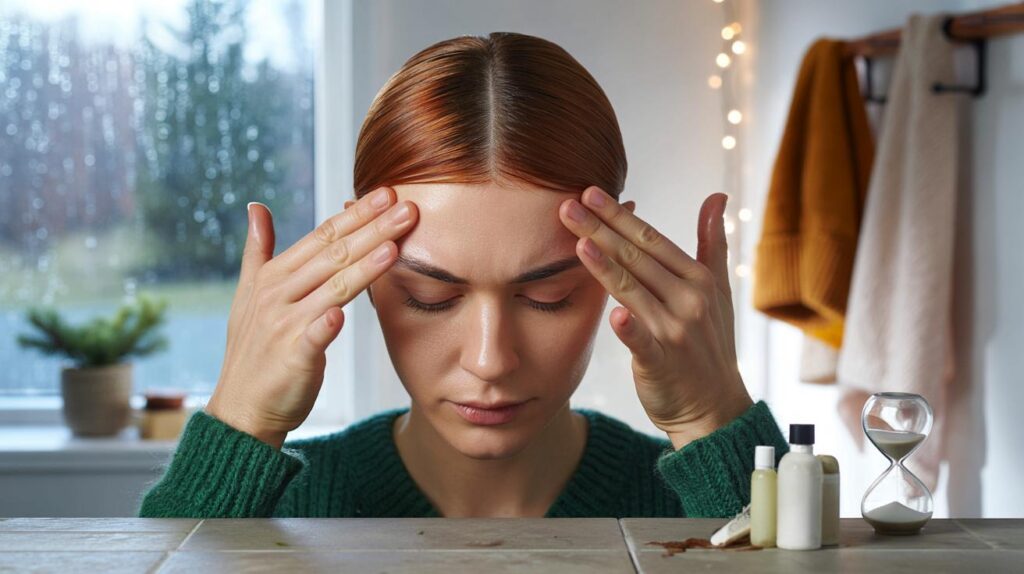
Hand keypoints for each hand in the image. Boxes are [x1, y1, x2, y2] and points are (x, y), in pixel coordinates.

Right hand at [205, 187, 418, 448]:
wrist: (242, 408)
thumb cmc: (255, 352)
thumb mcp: (249, 295)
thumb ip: (258, 251)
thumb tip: (257, 207)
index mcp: (273, 276)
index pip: (322, 237)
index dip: (355, 215)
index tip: (386, 194)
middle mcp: (278, 295)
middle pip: (333, 255)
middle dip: (372, 229)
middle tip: (407, 208)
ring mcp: (284, 325)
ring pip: (332, 288)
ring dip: (363, 267)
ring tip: (394, 246)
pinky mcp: (293, 357)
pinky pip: (314, 336)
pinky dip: (328, 323)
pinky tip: (344, 313)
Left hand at [559, 187, 752, 449]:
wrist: (715, 406)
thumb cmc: (709, 344)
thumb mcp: (717, 290)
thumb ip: (713, 242)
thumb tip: (717, 195)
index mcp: (698, 279)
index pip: (651, 239)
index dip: (619, 215)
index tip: (590, 192)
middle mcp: (689, 300)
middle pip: (637, 258)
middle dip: (601, 229)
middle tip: (568, 204)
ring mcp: (676, 331)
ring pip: (633, 291)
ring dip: (606, 266)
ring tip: (578, 242)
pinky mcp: (661, 362)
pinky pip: (642, 342)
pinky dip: (630, 329)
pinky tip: (614, 314)